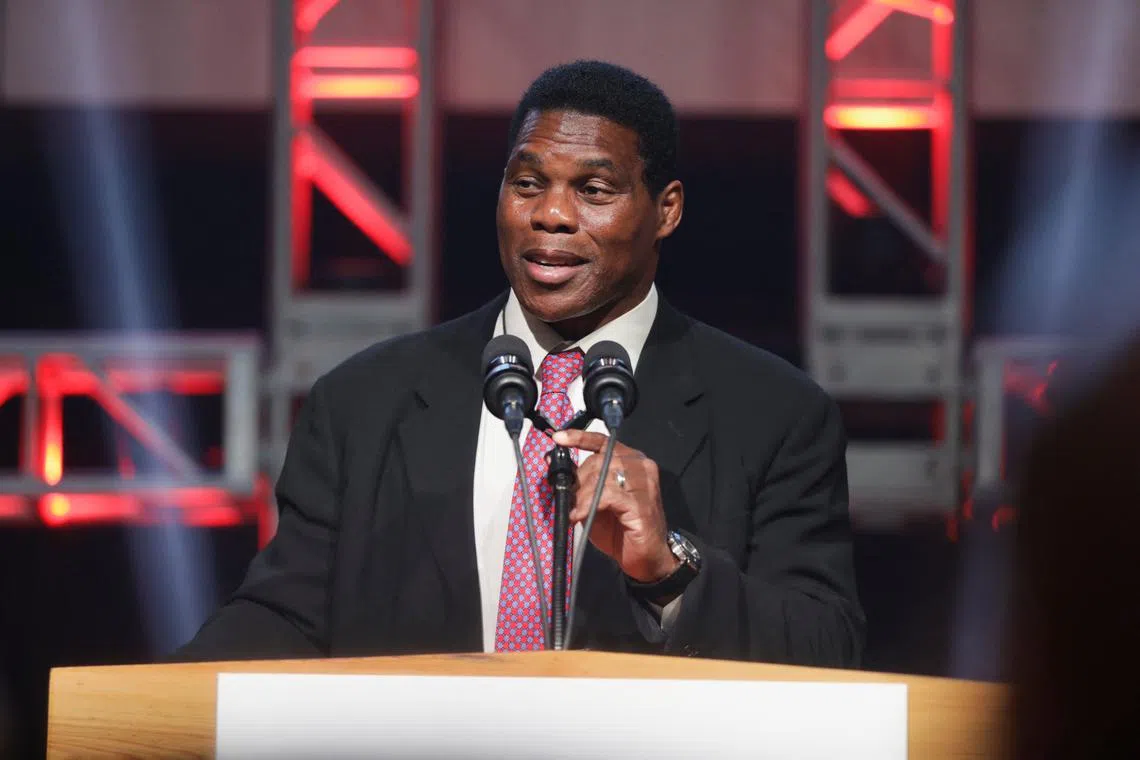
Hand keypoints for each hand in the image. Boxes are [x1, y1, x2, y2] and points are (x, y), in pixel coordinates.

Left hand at [551, 429, 679, 582]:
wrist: (645, 558)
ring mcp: (644, 483)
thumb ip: (582, 483)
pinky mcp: (641, 502)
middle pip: (598, 460)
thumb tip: (558, 468)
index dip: (579, 437)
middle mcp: (640, 466)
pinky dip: (589, 505)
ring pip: (602, 476)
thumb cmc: (620, 529)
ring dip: (582, 496)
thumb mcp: (595, 501)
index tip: (559, 439)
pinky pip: (608, 495)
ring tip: (575, 511)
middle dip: (578, 481)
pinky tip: (580, 516)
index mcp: (630, 461)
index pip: (603, 441)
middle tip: (569, 501)